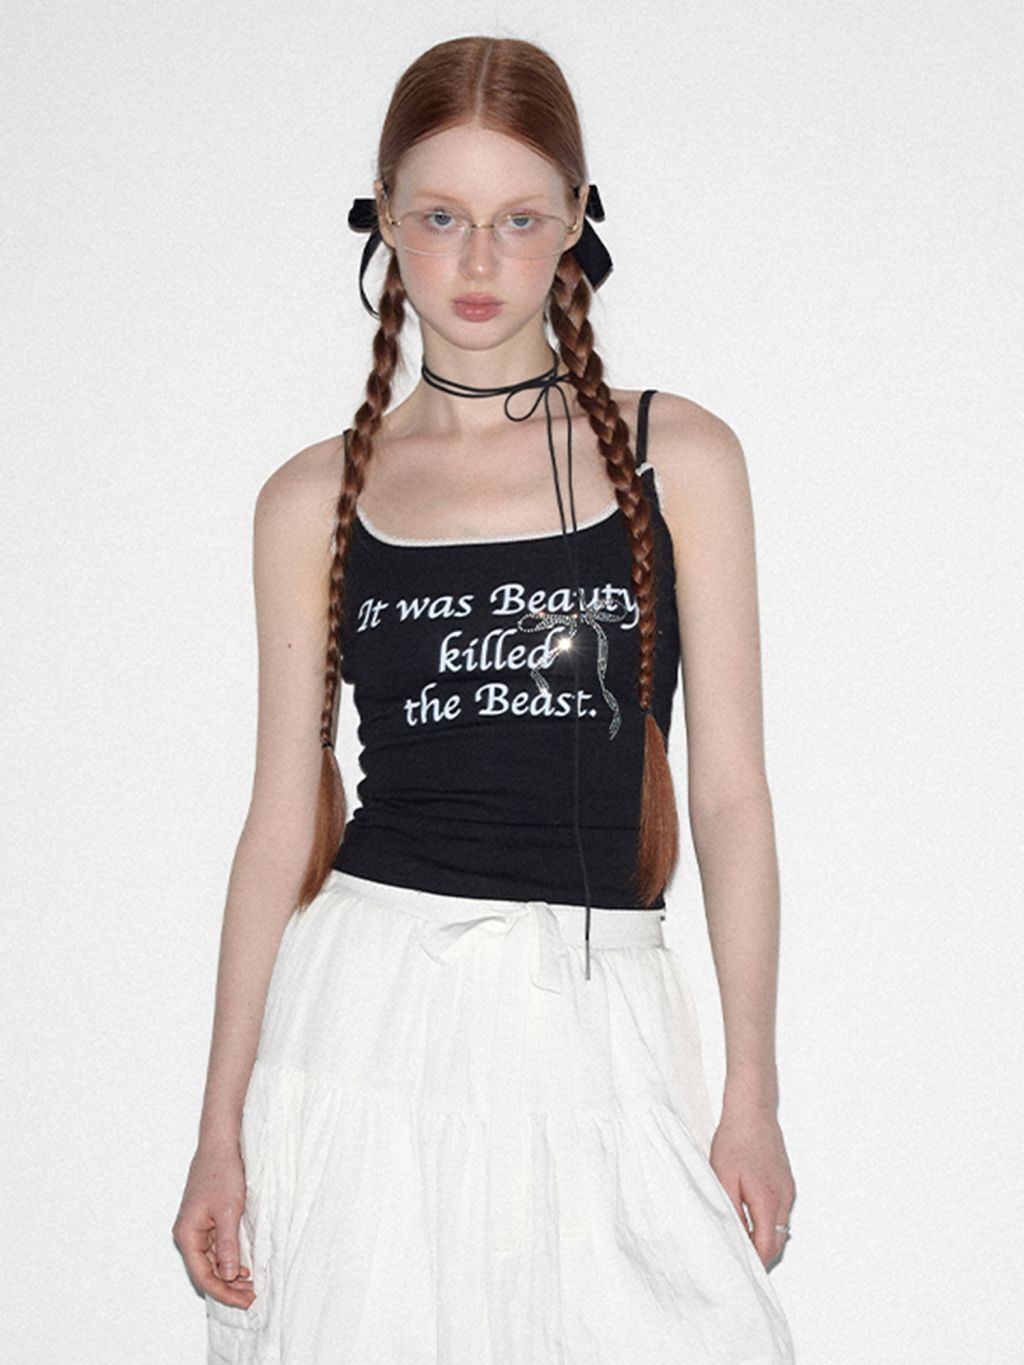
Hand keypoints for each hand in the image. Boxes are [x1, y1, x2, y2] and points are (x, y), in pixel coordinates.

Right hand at [171, 1139, 256, 1310]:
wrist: (220, 1143)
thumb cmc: (222, 1172)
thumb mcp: (229, 1211)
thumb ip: (227, 1245)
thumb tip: (227, 1276)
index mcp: (187, 1234)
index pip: (203, 1275)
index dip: (224, 1292)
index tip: (245, 1300)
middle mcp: (188, 1233)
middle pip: (206, 1270)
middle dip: (228, 1286)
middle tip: (251, 1296)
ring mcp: (197, 1226)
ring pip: (212, 1260)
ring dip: (230, 1274)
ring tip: (251, 1285)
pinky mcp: (207, 1219)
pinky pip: (216, 1247)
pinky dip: (230, 1258)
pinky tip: (244, 1265)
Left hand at [708, 1104, 794, 1269]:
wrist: (751, 1111)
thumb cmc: (736, 1140)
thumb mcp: (724, 1178)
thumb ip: (731, 1211)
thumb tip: (734, 1237)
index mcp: (768, 1201)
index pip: (767, 1247)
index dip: (754, 1262)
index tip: (739, 1268)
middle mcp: (784, 1199)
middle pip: (776, 1242)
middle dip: (759, 1254)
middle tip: (736, 1257)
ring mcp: (787, 1190)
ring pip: (778, 1227)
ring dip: (762, 1237)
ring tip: (738, 1235)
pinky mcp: (785, 1182)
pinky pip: (779, 1212)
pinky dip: (766, 1221)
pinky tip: (747, 1213)